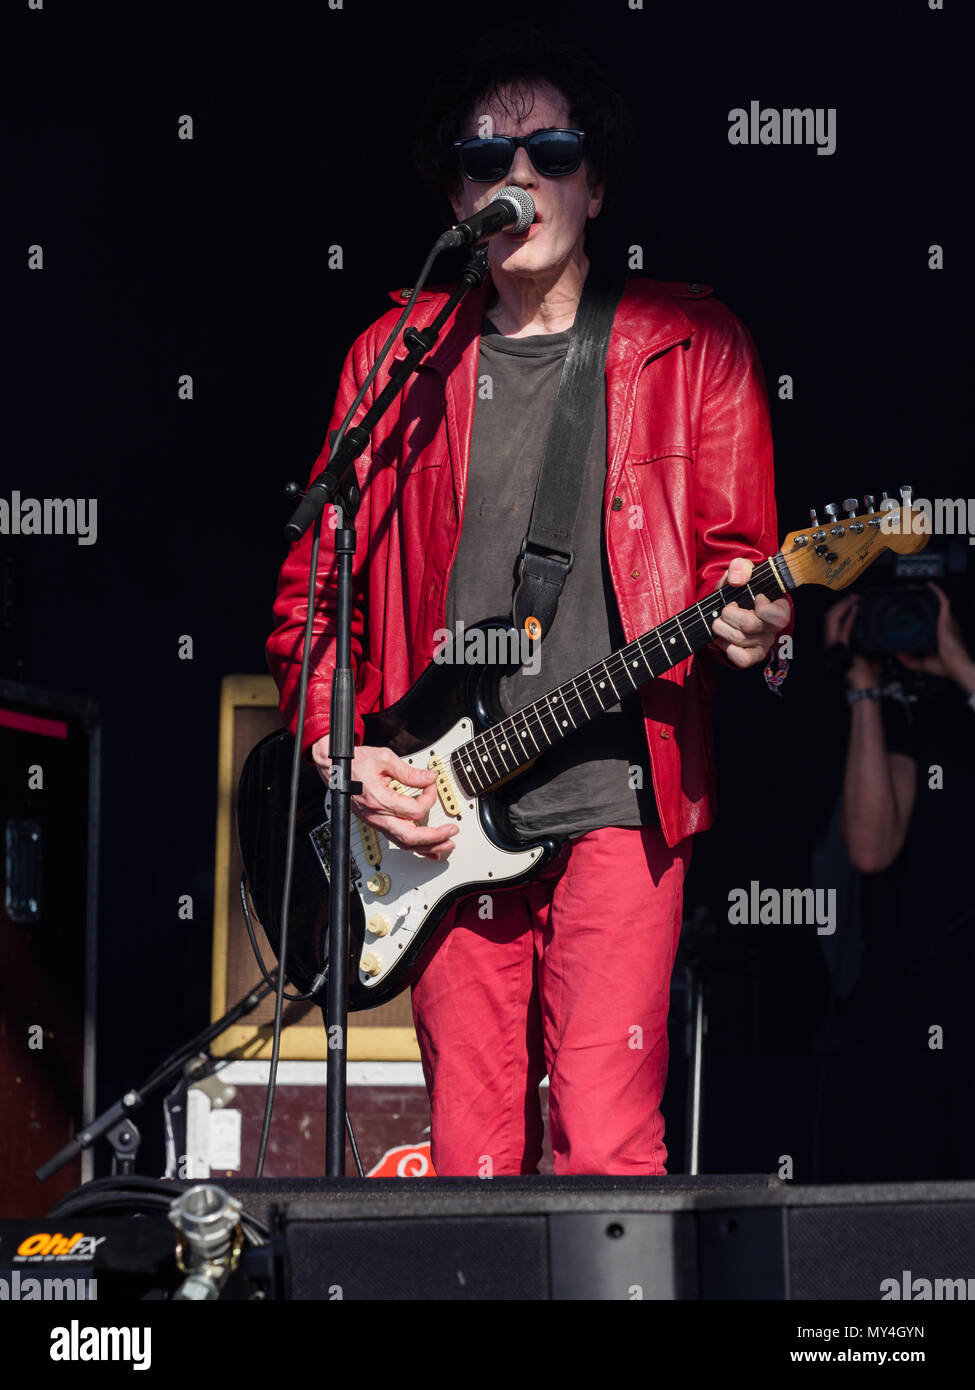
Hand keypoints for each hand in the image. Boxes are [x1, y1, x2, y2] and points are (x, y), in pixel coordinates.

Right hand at [311, 739, 457, 859]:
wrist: (336, 770)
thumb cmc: (356, 763)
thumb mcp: (384, 759)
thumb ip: (409, 772)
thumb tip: (430, 778)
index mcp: (378, 798)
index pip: (413, 810)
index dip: (428, 798)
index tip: (431, 786)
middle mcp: (377, 816)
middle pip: (410, 836)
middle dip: (434, 836)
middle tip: (451, 831)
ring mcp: (376, 823)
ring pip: (404, 843)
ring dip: (428, 847)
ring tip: (446, 845)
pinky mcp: (377, 824)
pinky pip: (398, 841)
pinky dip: (416, 848)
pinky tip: (429, 851)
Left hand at [710, 558, 791, 669]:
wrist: (728, 606)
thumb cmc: (739, 589)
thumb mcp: (740, 572)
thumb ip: (740, 567)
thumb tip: (737, 580)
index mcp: (780, 607)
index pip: (778, 616)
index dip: (762, 607)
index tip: (754, 598)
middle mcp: (774, 628)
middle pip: (749, 625)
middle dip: (729, 613)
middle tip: (726, 608)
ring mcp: (763, 644)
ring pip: (739, 639)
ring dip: (721, 627)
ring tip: (719, 620)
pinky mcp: (752, 656)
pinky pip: (739, 658)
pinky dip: (725, 646)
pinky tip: (723, 637)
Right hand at [824, 593, 880, 690]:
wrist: (866, 687)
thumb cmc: (868, 675)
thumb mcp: (870, 652)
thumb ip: (870, 641)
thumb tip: (879, 629)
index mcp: (838, 643)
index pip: (835, 620)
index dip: (842, 608)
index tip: (854, 600)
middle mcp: (832, 643)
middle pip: (830, 616)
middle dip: (842, 603)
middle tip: (854, 596)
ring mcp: (832, 645)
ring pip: (831, 619)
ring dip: (843, 606)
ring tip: (853, 599)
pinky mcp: (838, 647)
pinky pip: (840, 627)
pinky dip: (847, 616)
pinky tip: (855, 608)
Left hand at [896, 582, 974, 694]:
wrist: (957, 666)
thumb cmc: (946, 666)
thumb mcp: (922, 663)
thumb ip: (908, 659)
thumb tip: (896, 653)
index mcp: (939, 634)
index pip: (929, 620)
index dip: (921, 613)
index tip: (909, 611)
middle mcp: (944, 625)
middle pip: (932, 608)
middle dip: (922, 600)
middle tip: (908, 596)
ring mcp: (946, 620)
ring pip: (937, 601)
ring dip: (927, 593)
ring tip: (913, 588)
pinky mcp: (947, 618)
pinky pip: (943, 600)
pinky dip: (936, 591)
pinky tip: (928, 585)